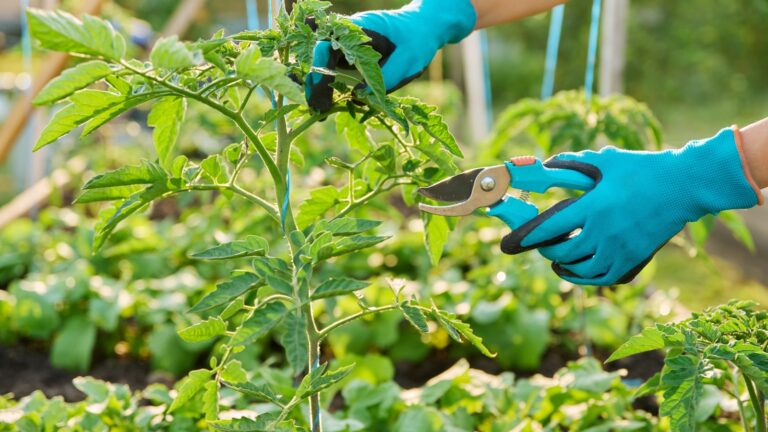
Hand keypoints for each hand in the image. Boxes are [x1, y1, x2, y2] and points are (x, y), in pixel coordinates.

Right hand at [305, 0, 475, 112]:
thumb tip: (359, 97)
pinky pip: (332, 70)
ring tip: (320, 112)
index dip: (320, 72)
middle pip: (319, 57)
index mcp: (358, 29)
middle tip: (317, 110)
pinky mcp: (349, 56)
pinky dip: (328, 87)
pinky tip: (327, 105)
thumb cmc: (417, 40)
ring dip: (318, 87)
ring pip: (322, 64)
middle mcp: (347, 34)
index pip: (327, 47)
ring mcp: (346, 45)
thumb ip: (386, 77)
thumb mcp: (408, 59)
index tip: (322, 96)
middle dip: (315, 84)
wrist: (422, 27)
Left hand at [501, 127, 762, 285]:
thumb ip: (572, 163)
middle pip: (562, 251)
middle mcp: (604, 233)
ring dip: (561, 264)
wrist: (683, 186)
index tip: (509, 242)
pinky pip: (601, 278)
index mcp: (594, 208)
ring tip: (554, 255)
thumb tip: (545, 164)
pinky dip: (582, 277)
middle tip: (536, 243)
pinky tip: (573, 270)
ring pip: (579, 269)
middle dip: (543, 248)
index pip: (550, 227)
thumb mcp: (605, 160)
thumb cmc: (643, 169)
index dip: (526, 236)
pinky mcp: (633, 260)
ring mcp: (620, 249)